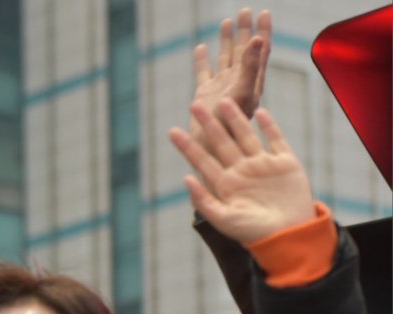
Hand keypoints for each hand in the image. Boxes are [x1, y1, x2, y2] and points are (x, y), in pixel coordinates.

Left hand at [170, 100, 313, 243]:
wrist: (288, 235)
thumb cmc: (253, 233)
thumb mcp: (223, 219)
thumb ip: (204, 201)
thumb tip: (186, 179)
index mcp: (225, 184)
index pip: (202, 160)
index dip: (187, 146)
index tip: (173, 131)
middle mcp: (241, 171)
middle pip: (222, 142)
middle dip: (209, 123)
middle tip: (195, 104)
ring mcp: (262, 165)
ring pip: (246, 136)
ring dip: (235, 119)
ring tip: (224, 100)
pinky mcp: (285, 163)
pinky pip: (276, 139)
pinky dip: (269, 126)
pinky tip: (260, 111)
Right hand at [190, 8, 270, 147]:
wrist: (211, 148)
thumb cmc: (230, 126)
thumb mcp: (244, 93)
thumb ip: (251, 66)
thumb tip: (258, 39)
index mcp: (252, 80)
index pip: (260, 50)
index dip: (262, 31)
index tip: (263, 12)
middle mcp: (238, 81)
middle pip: (244, 49)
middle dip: (245, 30)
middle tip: (245, 10)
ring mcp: (221, 87)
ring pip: (225, 58)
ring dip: (227, 40)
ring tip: (228, 22)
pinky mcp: (205, 94)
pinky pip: (204, 72)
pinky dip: (202, 60)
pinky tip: (201, 47)